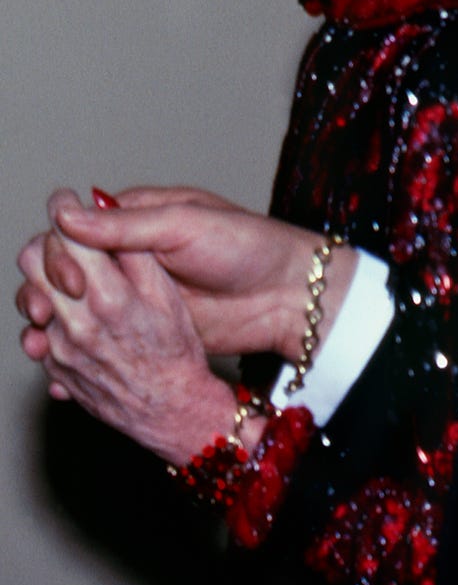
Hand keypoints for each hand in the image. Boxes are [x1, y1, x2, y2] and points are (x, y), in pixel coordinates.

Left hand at [17, 218, 238, 463]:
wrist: (171, 409)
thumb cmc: (176, 351)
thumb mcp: (166, 291)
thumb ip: (133, 248)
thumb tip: (106, 209)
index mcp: (108, 296)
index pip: (66, 234)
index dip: (64, 209)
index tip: (68, 202)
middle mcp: (76, 322)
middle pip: (32, 260)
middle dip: (48, 243)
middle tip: (69, 243)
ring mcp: (59, 348)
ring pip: (29, 295)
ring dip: (47, 281)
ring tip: (76, 283)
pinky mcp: (53, 368)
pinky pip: (36, 331)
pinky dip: (53, 318)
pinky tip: (79, 319)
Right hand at [42, 185, 355, 359]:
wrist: (287, 297)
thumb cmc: (247, 246)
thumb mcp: (186, 225)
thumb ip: (127, 225)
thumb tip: (67, 214)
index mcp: (137, 217)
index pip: (75, 228)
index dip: (60, 250)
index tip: (64, 276)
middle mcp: (129, 254)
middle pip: (67, 269)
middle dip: (48, 290)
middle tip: (44, 314)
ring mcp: (135, 294)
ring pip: (78, 307)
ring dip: (56, 323)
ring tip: (43, 344)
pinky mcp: (146, 328)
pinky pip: (103, 337)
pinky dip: (79, 351)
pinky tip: (63, 370)